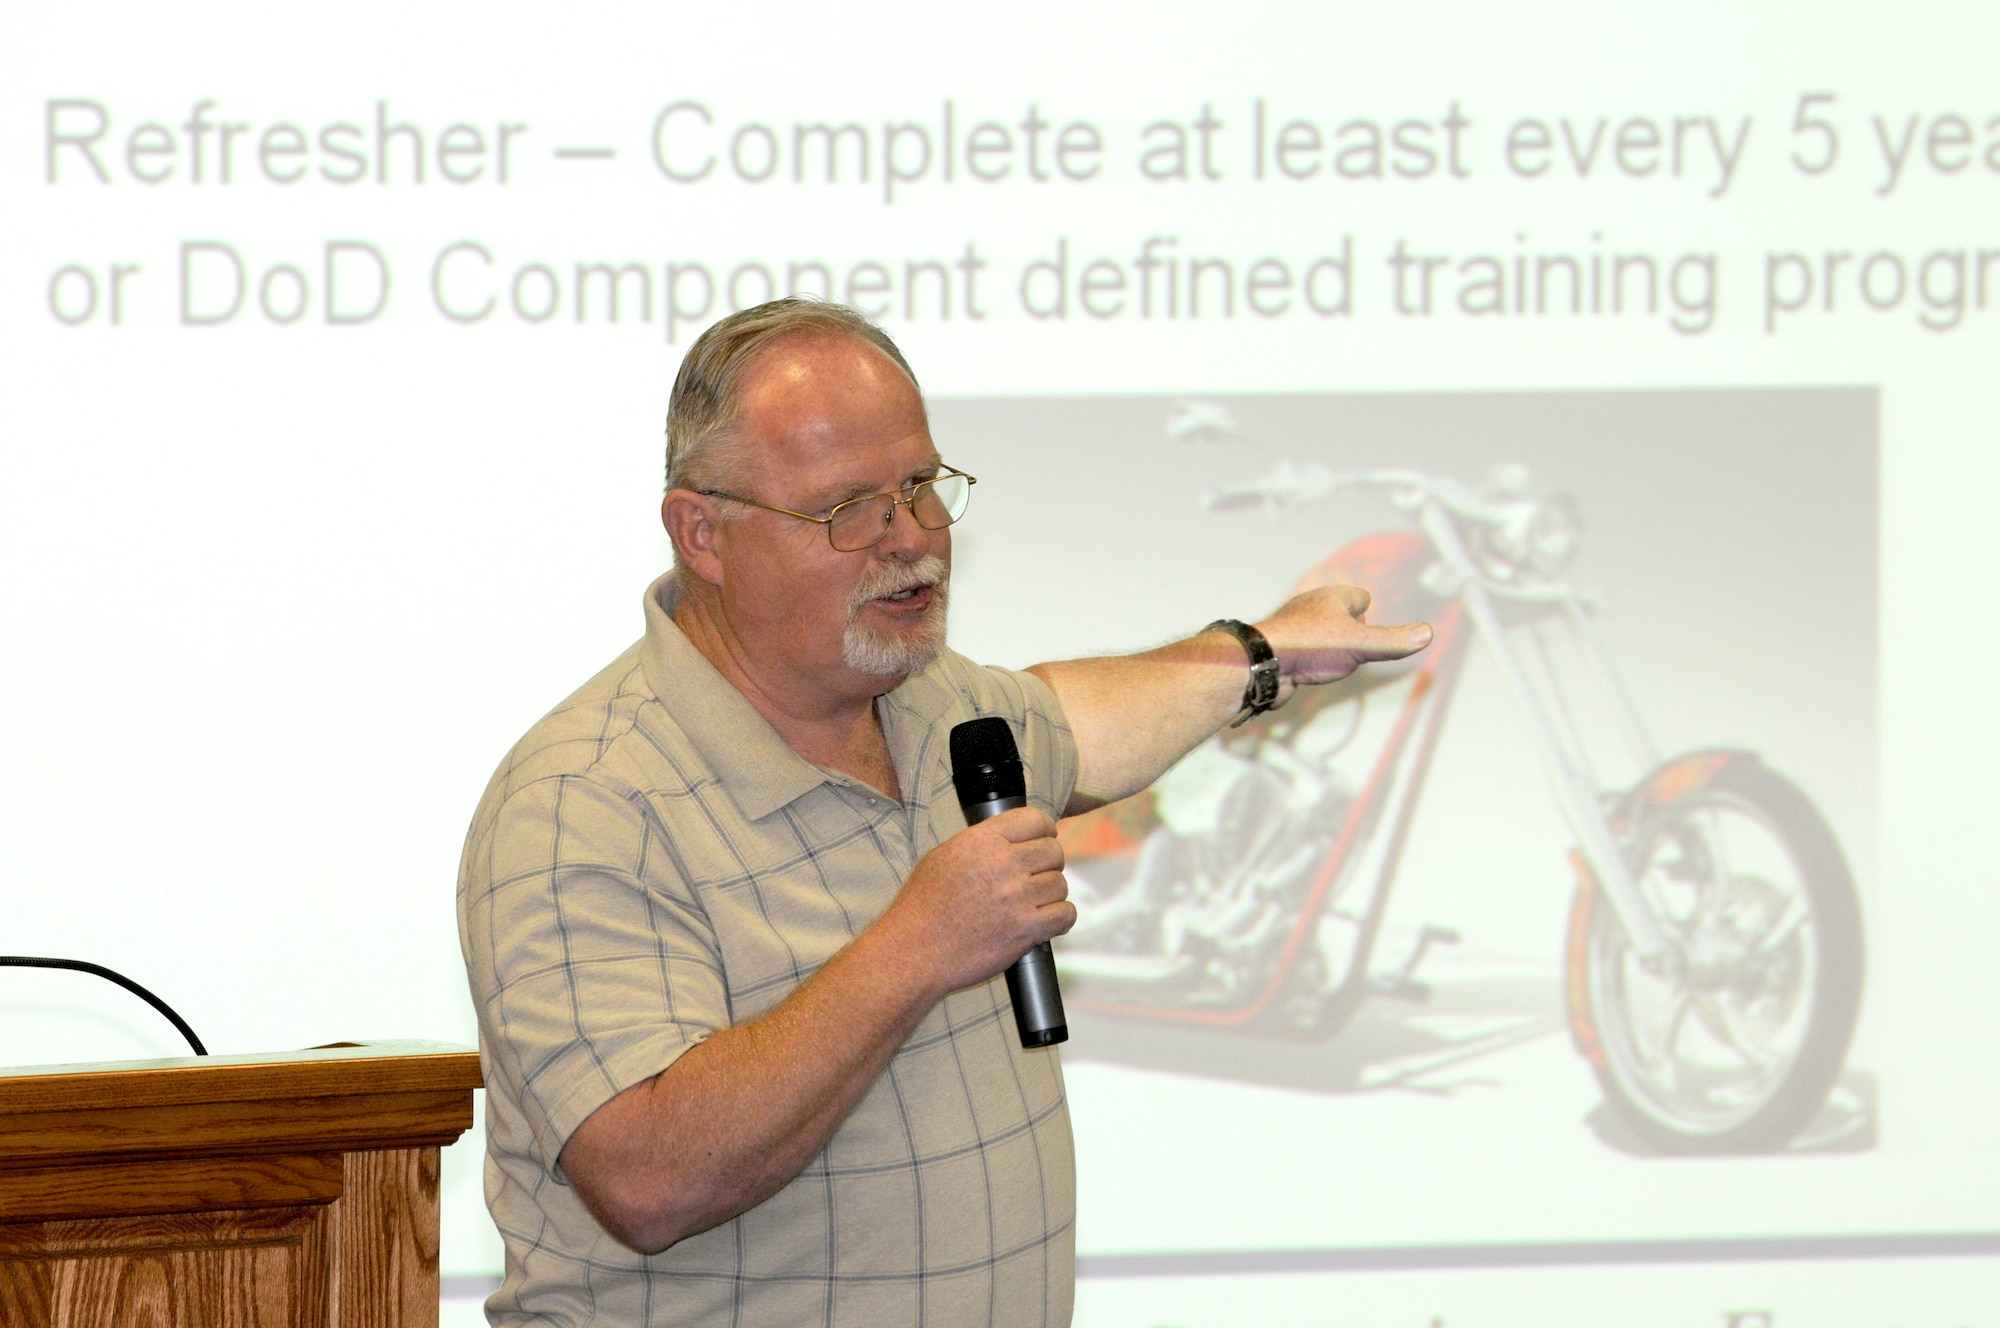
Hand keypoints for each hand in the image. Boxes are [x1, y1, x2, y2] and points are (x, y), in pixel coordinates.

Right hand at [884, 806, 1072, 998]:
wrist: (914, 950)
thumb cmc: (923, 906)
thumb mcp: (942, 856)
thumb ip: (981, 842)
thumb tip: (1012, 837)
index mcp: (982, 841)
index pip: (1035, 820)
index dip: (1045, 830)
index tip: (1045, 839)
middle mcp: (1003, 864)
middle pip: (1053, 851)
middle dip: (1048, 863)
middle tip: (1035, 877)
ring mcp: (1016, 897)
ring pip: (1060, 884)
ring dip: (1051, 894)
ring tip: (1032, 903)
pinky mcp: (1025, 929)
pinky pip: (1065, 915)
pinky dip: (1060, 918)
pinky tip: (1044, 921)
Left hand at [1256, 584, 1432, 698]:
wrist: (1261, 664)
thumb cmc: (1307, 647)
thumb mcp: (1361, 645)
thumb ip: (1394, 641)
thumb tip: (1427, 633)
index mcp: (1330, 598)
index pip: (1360, 597)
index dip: (1369, 613)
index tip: (1370, 629)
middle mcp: (1310, 609)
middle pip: (1340, 615)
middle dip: (1351, 632)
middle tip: (1354, 648)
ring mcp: (1295, 630)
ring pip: (1321, 636)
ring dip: (1329, 651)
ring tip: (1330, 663)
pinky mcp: (1283, 651)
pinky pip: (1304, 654)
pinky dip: (1309, 664)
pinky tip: (1308, 674)